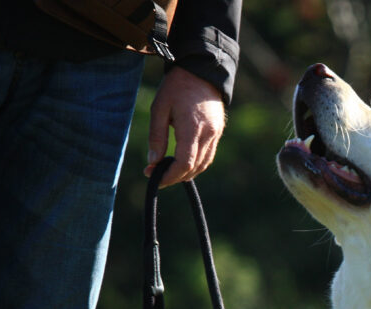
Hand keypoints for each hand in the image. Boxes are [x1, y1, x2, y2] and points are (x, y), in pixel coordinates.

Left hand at [144, 66, 225, 187]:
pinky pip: (208, 156)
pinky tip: (182, 162)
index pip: (184, 163)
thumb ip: (156, 137)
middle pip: (194, 168)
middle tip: (156, 174)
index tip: (153, 176)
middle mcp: (208, 134)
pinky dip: (195, 164)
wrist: (202, 70)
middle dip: (174, 176)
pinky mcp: (218, 132)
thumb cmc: (177, 87)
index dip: (169, 176)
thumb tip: (153, 162)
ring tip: (168, 170)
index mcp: (192, 128)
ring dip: (186, 173)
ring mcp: (215, 134)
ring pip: (203, 165)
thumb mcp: (159, 108)